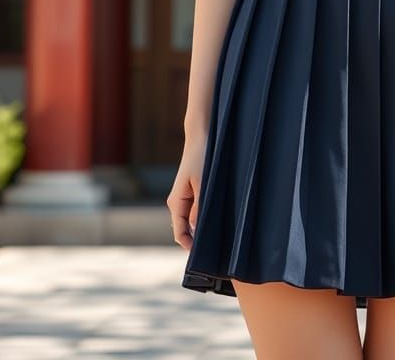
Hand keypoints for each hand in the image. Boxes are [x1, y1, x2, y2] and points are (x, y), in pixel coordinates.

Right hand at [166, 134, 207, 250]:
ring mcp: (184, 197)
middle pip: (184, 229)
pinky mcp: (191, 191)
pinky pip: (195, 211)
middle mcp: (177, 202)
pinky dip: (202, 218)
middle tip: (215, 252)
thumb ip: (200, 207)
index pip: (179, 233)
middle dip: (196, 241)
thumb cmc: (201, 157)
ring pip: (190, 221)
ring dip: (200, 229)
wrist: (200, 136)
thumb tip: (196, 229)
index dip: (189, 247)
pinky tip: (216, 220)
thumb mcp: (203, 183)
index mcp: (176, 202)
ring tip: (218, 239)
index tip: (203, 259)